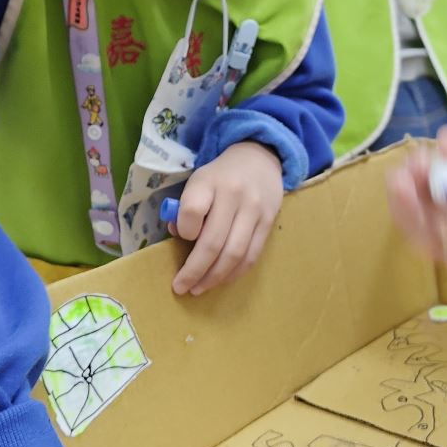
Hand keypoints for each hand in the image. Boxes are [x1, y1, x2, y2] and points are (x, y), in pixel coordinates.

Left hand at [171, 142, 282, 295]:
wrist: (259, 158)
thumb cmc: (220, 175)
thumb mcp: (198, 180)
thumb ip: (186, 207)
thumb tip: (178, 235)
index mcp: (209, 181)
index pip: (193, 209)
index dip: (184, 229)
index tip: (180, 236)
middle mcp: (234, 195)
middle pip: (213, 242)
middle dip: (194, 271)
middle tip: (181, 287)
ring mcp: (254, 210)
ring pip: (234, 254)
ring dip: (214, 278)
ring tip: (198, 288)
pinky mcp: (269, 223)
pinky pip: (251, 256)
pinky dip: (234, 273)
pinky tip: (221, 280)